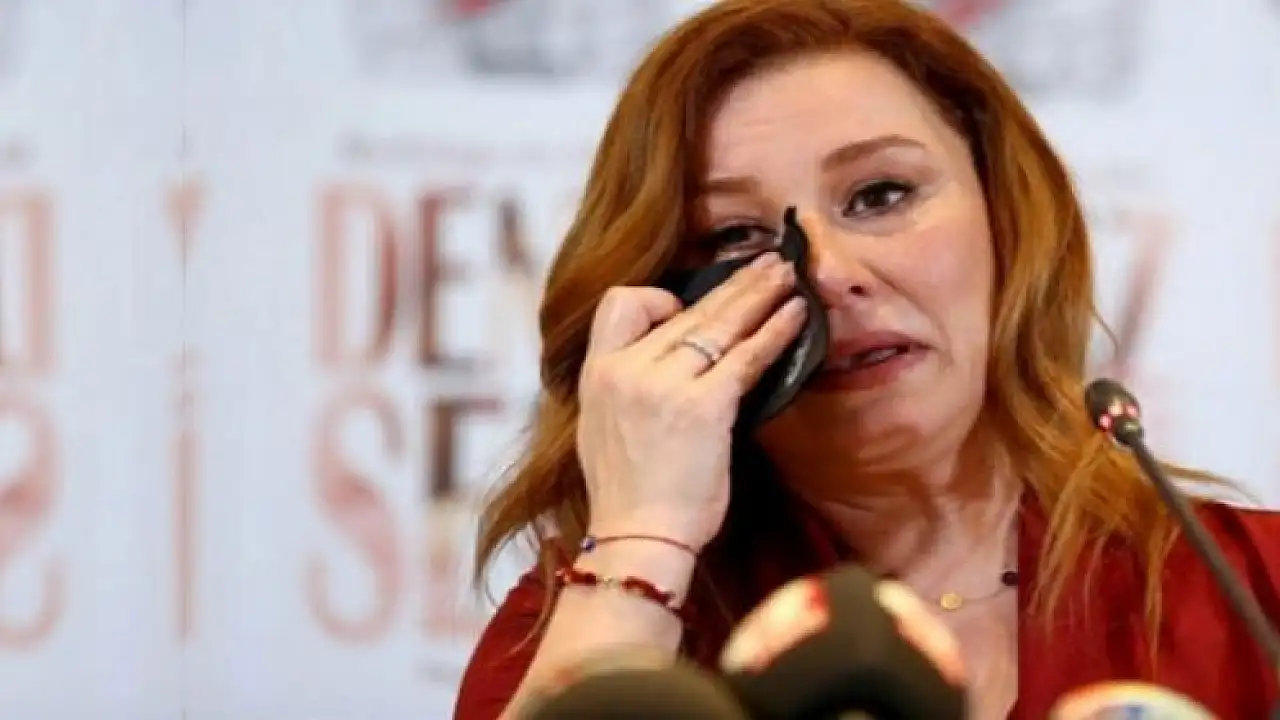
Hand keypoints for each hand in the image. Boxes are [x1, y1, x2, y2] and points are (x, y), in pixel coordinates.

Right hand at [575, 251, 807, 550]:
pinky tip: (796, 317)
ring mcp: (663, 385)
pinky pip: (745, 356)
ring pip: (718, 322)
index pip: (621, 304)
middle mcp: (626, 370)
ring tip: (788, 275)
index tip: (687, 309)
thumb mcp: (603, 428)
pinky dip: (775, 332)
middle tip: (768, 263)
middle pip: (685, 307)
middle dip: (734, 282)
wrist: (635, 540)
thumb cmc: (628, 495)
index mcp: (597, 373)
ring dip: (760, 293)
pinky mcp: (703, 406)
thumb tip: (670, 365)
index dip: (659, 300)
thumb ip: (628, 388)